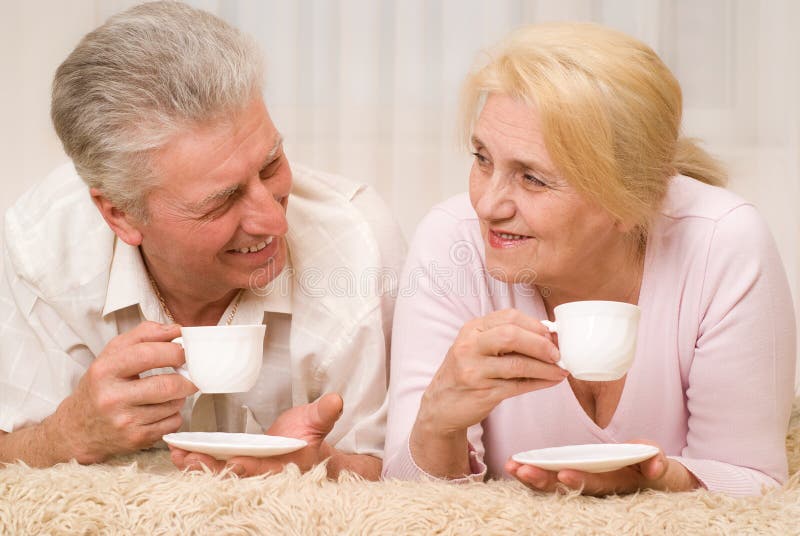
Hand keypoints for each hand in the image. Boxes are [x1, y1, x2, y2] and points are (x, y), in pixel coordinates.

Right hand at [48, 321, 196, 462]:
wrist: (77, 429)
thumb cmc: (100, 386)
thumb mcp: (112, 354)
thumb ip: (143, 335)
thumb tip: (176, 330)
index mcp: (104, 371)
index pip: (147, 355)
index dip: (173, 351)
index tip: (184, 351)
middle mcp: (112, 398)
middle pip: (167, 385)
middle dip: (186, 377)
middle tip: (189, 373)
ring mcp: (124, 421)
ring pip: (173, 404)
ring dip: (179, 396)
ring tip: (169, 392)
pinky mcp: (136, 439)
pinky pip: (172, 423)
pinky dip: (174, 414)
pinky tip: (162, 410)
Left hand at [170, 393, 343, 476]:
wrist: (302, 446)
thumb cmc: (308, 434)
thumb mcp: (318, 421)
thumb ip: (324, 413)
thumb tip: (336, 400)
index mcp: (284, 464)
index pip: (266, 468)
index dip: (251, 466)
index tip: (235, 461)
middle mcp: (263, 472)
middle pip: (235, 474)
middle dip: (212, 468)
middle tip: (190, 459)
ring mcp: (247, 469)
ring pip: (220, 471)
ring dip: (198, 465)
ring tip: (178, 455)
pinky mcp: (234, 463)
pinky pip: (213, 464)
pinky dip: (197, 459)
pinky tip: (179, 452)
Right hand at [416, 308, 567, 436]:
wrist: (441, 405)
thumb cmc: (467, 372)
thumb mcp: (478, 347)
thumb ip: (506, 338)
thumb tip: (549, 336)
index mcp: (472, 329)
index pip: (508, 317)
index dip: (535, 324)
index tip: (552, 334)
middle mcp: (470, 346)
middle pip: (511, 335)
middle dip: (541, 344)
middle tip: (558, 353)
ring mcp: (474, 370)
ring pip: (518, 364)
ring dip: (545, 368)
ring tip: (561, 370)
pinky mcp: (482, 392)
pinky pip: (518, 386)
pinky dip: (539, 383)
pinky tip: (551, 381)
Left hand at [505, 441, 700, 495]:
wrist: (653, 478)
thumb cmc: (653, 468)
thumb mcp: (660, 465)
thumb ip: (656, 461)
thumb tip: (654, 463)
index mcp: (616, 483)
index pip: (596, 483)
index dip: (580, 480)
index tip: (563, 473)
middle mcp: (596, 488)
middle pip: (567, 488)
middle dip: (544, 480)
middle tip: (523, 471)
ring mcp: (583, 484)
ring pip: (554, 486)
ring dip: (532, 478)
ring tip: (512, 468)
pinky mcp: (574, 477)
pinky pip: (550, 478)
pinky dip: (533, 472)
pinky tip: (514, 466)